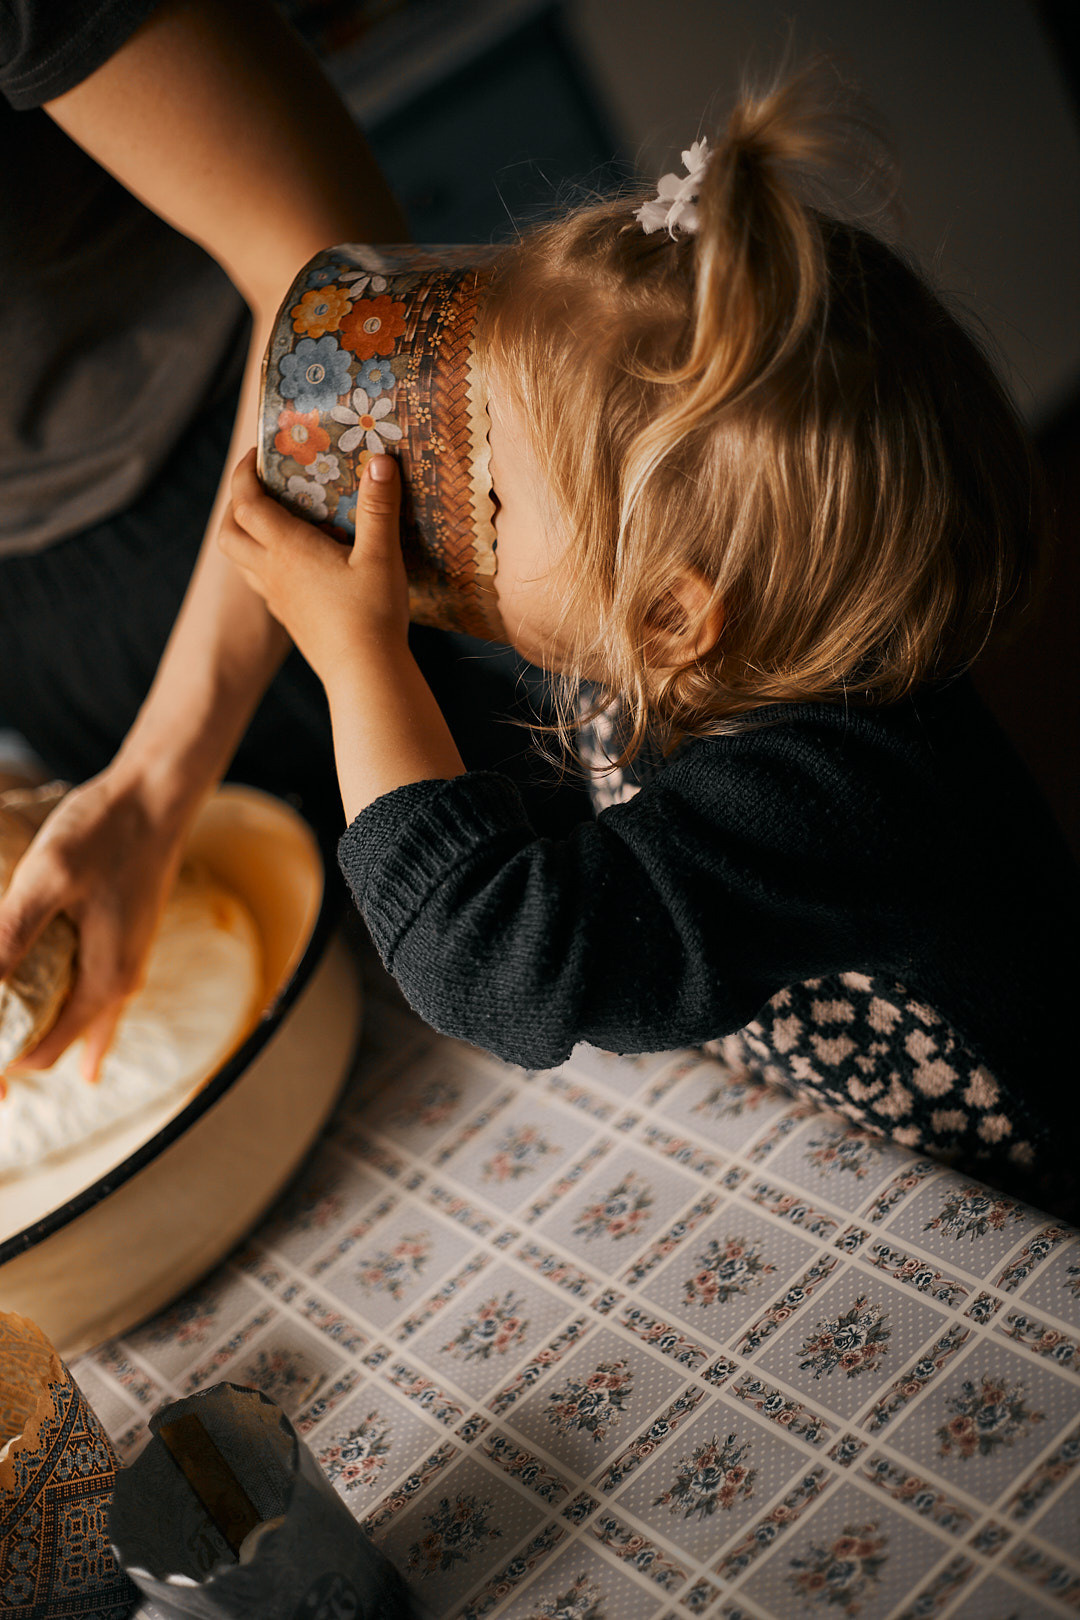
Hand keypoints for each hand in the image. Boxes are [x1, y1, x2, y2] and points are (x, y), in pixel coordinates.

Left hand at [0, 771, 189, 1084]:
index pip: (43, 1050)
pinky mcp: (124, 939)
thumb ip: (10, 936)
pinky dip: (76, 1018)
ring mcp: (127, 960)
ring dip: (46, 1034)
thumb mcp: (46, 879)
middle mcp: (121, 981)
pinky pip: (98, 997)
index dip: (4, 1063)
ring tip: (16, 1058)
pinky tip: (81, 1035)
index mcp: (103, 979)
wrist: (158, 795)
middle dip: (21, 1054)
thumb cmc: (105, 832)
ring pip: (83, 1022)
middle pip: (62, 1042)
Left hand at [220, 448, 409, 685]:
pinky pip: (264, 584)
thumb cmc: (372, 614)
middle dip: (235, 505)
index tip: (256, 453)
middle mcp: (273, 572)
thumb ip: (379, 507)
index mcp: (287, 549)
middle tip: (262, 488)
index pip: (245, 502)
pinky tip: (298, 565)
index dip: (243, 473)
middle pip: (229, 533)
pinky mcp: (290, 620)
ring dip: (248, 535)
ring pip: (242, 561)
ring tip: (278, 522)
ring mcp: (278, 599)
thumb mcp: (382, 556)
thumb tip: (382, 460)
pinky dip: (268, 564)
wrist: (364, 675)